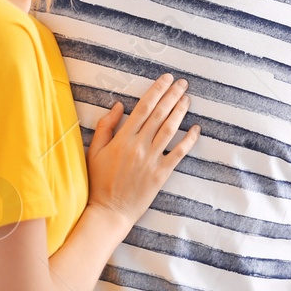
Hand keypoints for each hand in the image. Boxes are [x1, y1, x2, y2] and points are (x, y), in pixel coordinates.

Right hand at [85, 74, 199, 225]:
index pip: (143, 108)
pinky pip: (178, 153)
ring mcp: (152, 160)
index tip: (165, 79)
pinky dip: (189, 140)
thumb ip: (105, 127)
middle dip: (172, 95)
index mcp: (123, 139)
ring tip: (187, 98)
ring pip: (170, 129)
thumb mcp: (94, 151)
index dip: (156, 91)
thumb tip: (118, 106)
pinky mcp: (161, 174)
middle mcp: (139, 146)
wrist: (109, 211)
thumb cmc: (99, 181)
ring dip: (180, 111)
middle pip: (159, 114)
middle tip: (182, 83)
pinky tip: (195, 128)